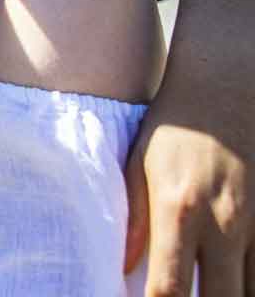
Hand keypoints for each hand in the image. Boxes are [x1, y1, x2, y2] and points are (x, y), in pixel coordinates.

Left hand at [124, 85, 254, 294]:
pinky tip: (232, 279)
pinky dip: (250, 279)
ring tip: (209, 289)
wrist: (227, 90)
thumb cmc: (176, 129)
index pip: (169, 287)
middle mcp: (224, 224)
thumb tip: (123, 268)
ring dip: (230, 296)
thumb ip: (134, 220)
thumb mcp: (140, 166)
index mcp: (179, 211)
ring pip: (252, 290)